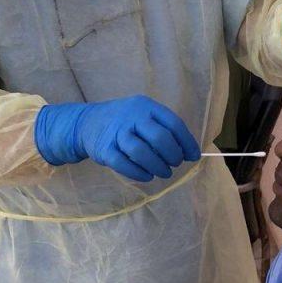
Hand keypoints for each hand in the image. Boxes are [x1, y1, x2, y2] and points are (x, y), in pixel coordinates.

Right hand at [34, 96, 200, 181]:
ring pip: (142, 152)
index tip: (194, 156)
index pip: (174, 124)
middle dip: (173, 155)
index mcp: (146, 106)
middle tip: (175, 164)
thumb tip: (190, 153)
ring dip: (158, 167)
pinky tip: (147, 176)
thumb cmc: (125, 122)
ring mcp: (116, 133)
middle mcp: (132, 117)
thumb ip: (165, 130)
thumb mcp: (144, 116)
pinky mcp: (104, 150)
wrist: (87, 122)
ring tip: (163, 172)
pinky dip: (139, 173)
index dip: (187, 142)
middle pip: (159, 138)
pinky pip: (124, 165)